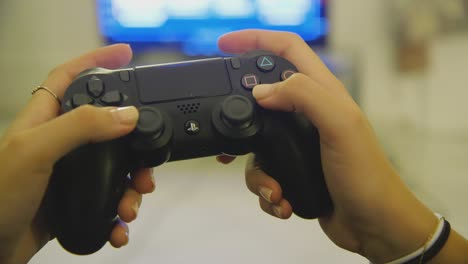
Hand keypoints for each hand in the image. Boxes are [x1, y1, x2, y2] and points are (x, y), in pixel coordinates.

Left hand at [0, 44, 154, 262]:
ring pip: (116, 169)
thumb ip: (80, 127)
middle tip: (148, 161)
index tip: (126, 55)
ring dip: (132, 187)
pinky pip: (109, 201)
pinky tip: (120, 226)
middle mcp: (62, 143)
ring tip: (131, 205)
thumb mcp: (36, 151)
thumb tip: (127, 115)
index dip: (96, 60)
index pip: (71, 77)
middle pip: (108, 128)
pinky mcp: (77, 200)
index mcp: (46, 120)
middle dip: (134, 144)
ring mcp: (71, 173)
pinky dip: (120, 215)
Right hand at [217, 30, 437, 262]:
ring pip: (256, 146)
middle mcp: (307, 115)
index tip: (225, 44)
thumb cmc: (366, 174)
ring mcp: (297, 144)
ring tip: (276, 192)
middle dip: (242, 122)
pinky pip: (264, 175)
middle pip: (261, 100)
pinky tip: (282, 202)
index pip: (286, 50)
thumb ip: (303, 96)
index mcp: (321, 93)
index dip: (256, 40)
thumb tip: (262, 91)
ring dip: (258, 174)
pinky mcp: (292, 169)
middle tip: (230, 145)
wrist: (372, 223)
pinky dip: (266, 192)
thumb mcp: (340, 125)